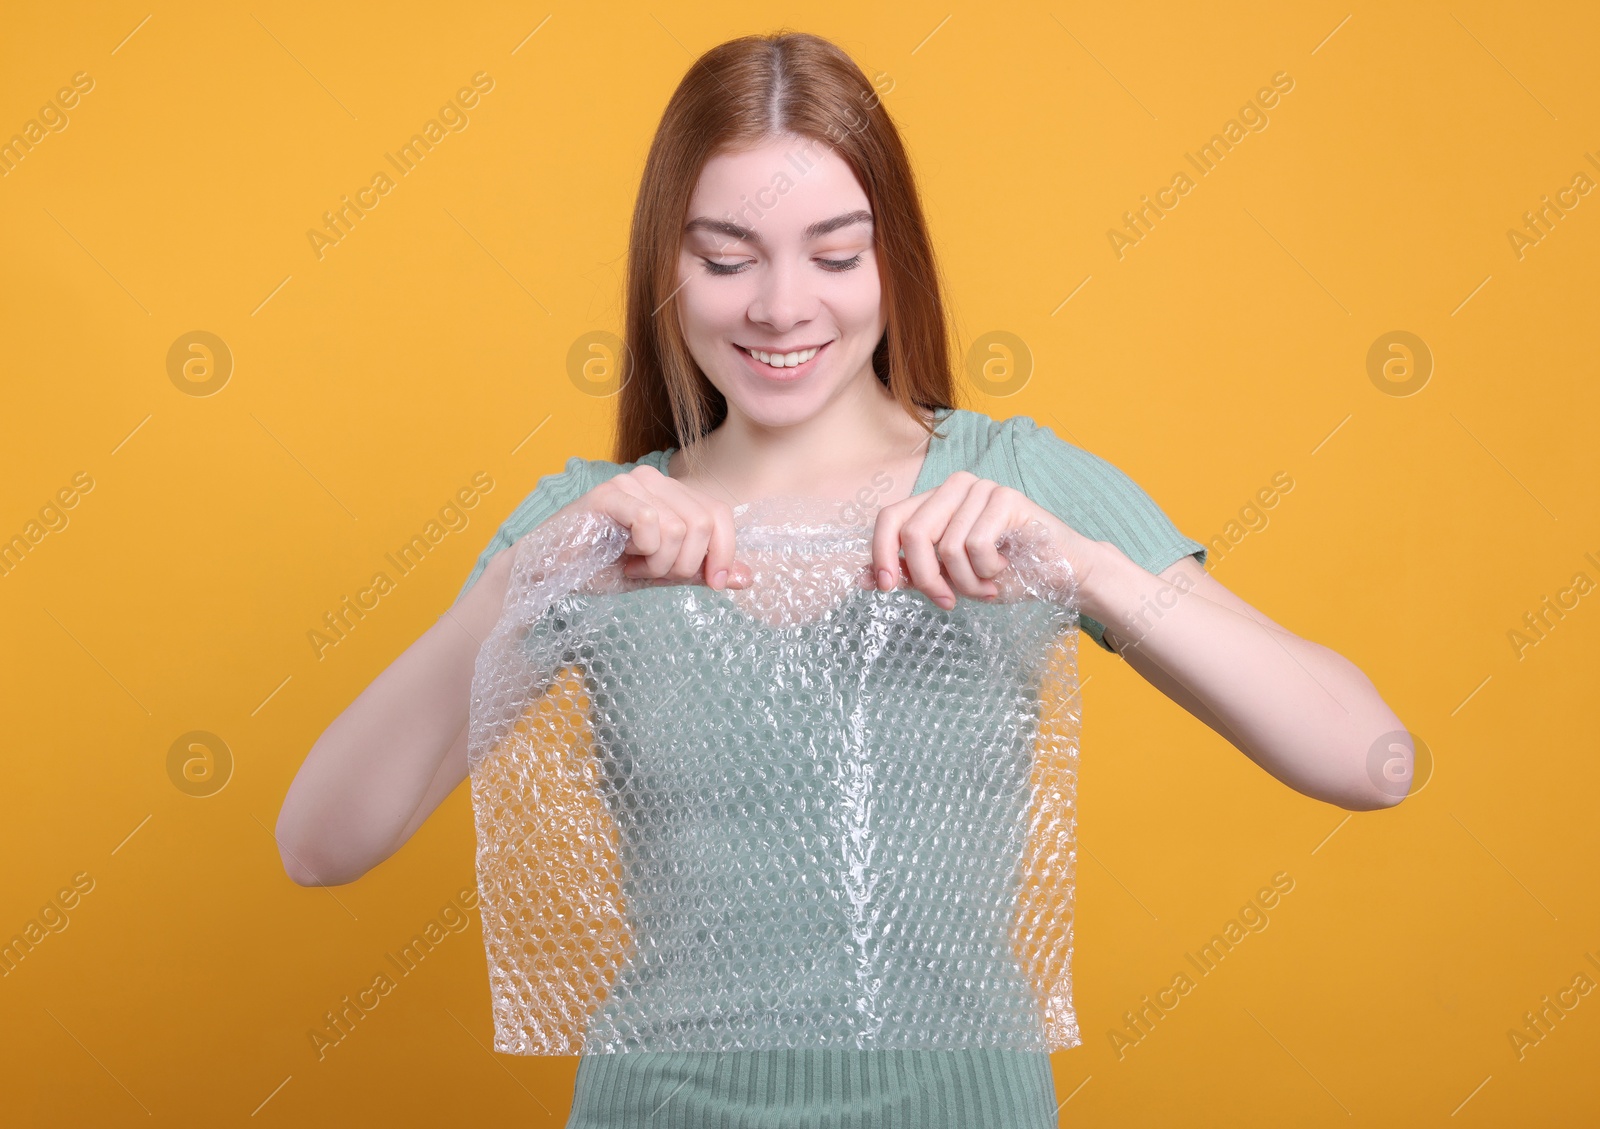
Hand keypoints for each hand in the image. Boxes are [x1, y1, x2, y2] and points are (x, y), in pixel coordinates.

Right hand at [556, 466, 751, 589]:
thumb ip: (703, 571)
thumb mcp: (664, 573)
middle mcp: (656, 480)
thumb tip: (749, 578)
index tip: (714, 583)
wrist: (551, 573)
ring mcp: (633, 483)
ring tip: (633, 565)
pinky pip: (652, 524)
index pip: (721, 514)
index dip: (725, 552)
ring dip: (659, 563)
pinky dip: (643, 552)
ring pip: (680, 528)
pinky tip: (622, 557)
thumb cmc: (602, 567)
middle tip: (654, 573)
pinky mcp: (611, 493)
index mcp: (673, 495)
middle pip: (703, 524)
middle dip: (685, 564)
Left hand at [868, 472, 1102, 609]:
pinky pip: (976, 545)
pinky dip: (986, 572)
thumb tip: (863, 579)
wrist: (1060, 574)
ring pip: (947, 546)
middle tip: (947, 601)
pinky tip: (1003, 571)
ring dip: (966, 582)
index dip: (880, 554)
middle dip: (927, 578)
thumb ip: (911, 574)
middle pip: (913, 534)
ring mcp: (981, 489)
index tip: (886, 588)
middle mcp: (954, 487)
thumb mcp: (948, 578)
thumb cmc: (1006, 573)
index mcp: (935, 501)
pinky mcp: (1006, 498)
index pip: (889, 518)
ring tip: (986, 587)